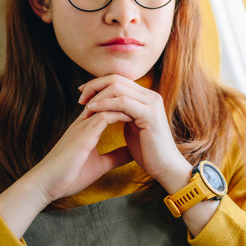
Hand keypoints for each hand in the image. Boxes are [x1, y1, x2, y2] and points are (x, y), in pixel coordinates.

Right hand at [0, 107, 131, 236]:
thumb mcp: (100, 164)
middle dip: (128, 100)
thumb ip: (116, 156)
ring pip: (108, 104)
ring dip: (126, 104)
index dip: (127, 106)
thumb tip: (133, 153)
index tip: (143, 109)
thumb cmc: (69, 176)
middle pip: (109, 100)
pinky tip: (133, 116)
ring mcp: (83, 126)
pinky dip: (119, 114)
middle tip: (145, 102)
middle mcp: (85, 123)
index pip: (109, 108)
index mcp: (88, 128)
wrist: (45, 185)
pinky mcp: (83, 134)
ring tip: (142, 106)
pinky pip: (104, 116)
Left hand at [79, 75, 191, 192]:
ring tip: (85, 108)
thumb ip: (123, 113)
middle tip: (80, 99)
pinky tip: (93, 111)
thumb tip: (106, 107)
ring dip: (97, 96)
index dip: (98, 84)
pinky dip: (105, 104)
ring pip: (118, 87)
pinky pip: (122, 102)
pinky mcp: (150, 114)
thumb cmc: (148, 151)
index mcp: (147, 97)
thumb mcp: (132, 127)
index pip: (119, 80)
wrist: (165, 167)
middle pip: (116, 78)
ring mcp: (152, 103)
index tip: (83, 94)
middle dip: (95, 87)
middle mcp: (151, 96)